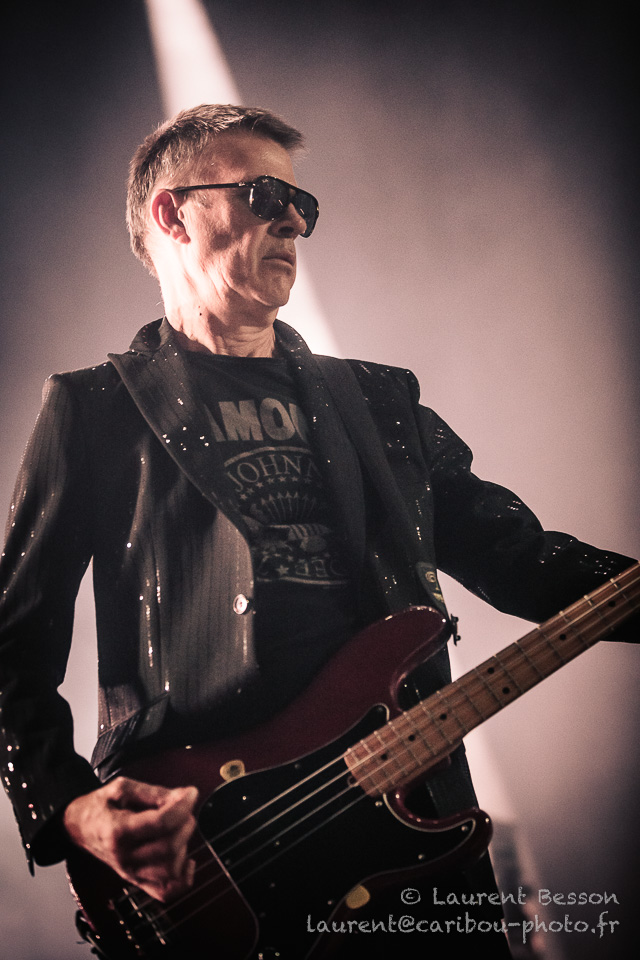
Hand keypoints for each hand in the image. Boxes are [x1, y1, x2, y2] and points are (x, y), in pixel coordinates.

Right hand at [63, 776, 198, 901]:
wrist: (78, 827)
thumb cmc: (100, 806)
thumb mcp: (122, 788)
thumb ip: (154, 792)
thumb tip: (185, 796)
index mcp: (118, 831)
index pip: (161, 823)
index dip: (182, 806)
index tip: (190, 793)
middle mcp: (124, 857)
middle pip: (170, 846)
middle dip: (185, 822)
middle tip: (183, 807)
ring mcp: (130, 873)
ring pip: (171, 869)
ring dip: (184, 845)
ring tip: (178, 827)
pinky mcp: (136, 881)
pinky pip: (165, 892)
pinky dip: (183, 879)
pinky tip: (186, 859)